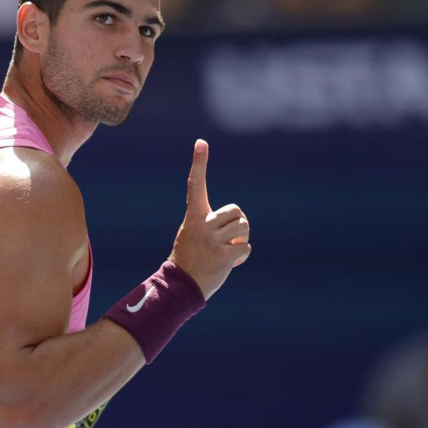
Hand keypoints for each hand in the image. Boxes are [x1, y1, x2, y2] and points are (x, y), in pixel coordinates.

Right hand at [167, 139, 250, 299]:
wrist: (182, 285)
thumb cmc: (190, 258)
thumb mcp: (193, 234)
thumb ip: (210, 224)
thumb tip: (240, 225)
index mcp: (194, 216)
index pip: (196, 184)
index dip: (199, 162)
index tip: (201, 142)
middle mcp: (203, 224)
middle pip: (237, 212)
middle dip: (239, 225)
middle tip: (228, 239)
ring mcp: (213, 239)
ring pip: (244, 228)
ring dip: (241, 240)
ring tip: (226, 251)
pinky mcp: (223, 255)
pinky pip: (245, 247)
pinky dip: (242, 256)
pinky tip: (229, 263)